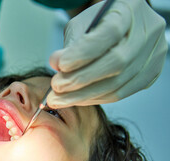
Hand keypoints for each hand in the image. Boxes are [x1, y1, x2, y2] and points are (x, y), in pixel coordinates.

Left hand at [47, 0, 167, 107]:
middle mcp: (148, 32)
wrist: (123, 26)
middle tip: (56, 87)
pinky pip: (121, 93)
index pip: (110, 33)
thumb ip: (70, 44)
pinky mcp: (150, 74)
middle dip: (81, 79)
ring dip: (83, 95)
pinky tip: (77, 99)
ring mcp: (154, 54)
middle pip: (116, 62)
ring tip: (59, 99)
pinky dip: (95, 98)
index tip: (61, 65)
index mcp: (130, 10)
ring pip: (118, 83)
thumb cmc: (101, 22)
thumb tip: (56, 64)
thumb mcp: (82, 24)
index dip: (84, 53)